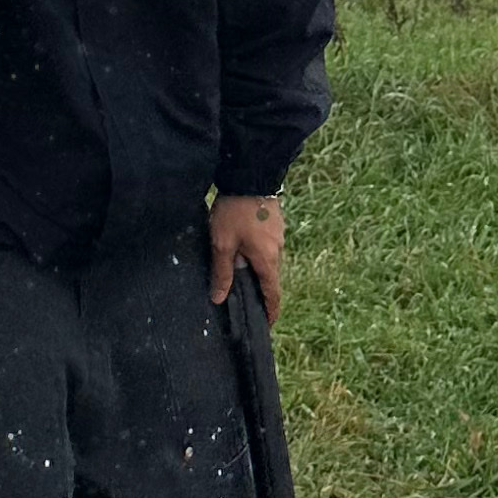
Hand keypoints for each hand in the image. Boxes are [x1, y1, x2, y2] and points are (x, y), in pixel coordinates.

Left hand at [208, 191, 283, 321]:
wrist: (250, 175)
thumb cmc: (234, 212)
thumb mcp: (222, 244)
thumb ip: (222, 272)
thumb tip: (219, 298)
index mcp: (267, 259)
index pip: (272, 293)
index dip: (270, 310)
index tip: (267, 323)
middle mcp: (278, 250)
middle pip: (270, 277)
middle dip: (259, 289)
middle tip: (245, 299)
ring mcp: (278, 235)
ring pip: (268, 260)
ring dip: (256, 269)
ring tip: (239, 272)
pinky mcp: (274, 223)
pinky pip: (267, 246)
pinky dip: (257, 254)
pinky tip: (243, 249)